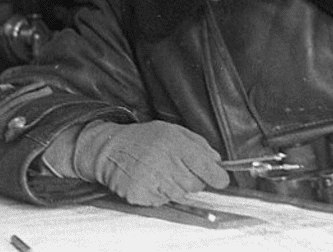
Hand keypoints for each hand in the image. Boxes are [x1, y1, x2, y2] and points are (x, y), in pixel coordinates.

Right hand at [73, 120, 228, 205]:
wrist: (110, 149)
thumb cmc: (143, 138)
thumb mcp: (172, 130)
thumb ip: (198, 143)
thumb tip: (217, 160)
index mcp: (175, 144)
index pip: (206, 167)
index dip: (218, 177)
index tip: (221, 180)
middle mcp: (165, 163)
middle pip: (195, 185)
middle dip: (193, 180)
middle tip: (179, 169)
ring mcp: (152, 180)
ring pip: (180, 195)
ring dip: (176, 187)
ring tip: (162, 172)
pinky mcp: (141, 195)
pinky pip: (163, 202)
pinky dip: (161, 194)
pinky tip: (151, 180)